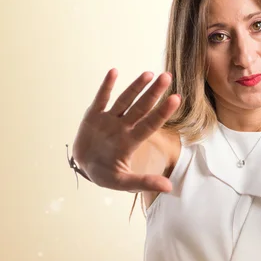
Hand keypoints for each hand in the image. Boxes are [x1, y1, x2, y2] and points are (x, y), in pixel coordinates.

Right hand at [72, 69, 180, 192]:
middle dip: (153, 93)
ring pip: (125, 100)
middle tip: (167, 76)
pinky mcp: (93, 116)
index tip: (176, 98)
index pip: (150, 124)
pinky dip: (106, 86)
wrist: (84, 167)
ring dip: (135, 87)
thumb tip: (169, 188)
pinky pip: (101, 98)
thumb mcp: (123, 182)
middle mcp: (123, 127)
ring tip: (149, 73)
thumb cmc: (105, 174)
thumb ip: (144, 183)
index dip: (162, 112)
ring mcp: (109, 120)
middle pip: (141, 107)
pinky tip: (114, 72)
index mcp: (130, 142)